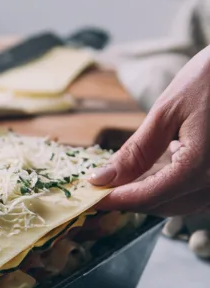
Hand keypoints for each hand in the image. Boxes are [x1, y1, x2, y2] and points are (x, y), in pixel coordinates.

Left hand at [90, 46, 209, 215]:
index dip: (116, 200)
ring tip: (123, 182)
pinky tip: (155, 176)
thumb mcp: (166, 113)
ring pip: (184, 205)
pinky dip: (173, 190)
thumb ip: (136, 152)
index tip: (89, 198)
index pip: (150, 197)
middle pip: (166, 206)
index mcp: (201, 166)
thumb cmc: (209, 80)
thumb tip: (103, 178)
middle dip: (131, 201)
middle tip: (101, 190)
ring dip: (153, 198)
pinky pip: (198, 194)